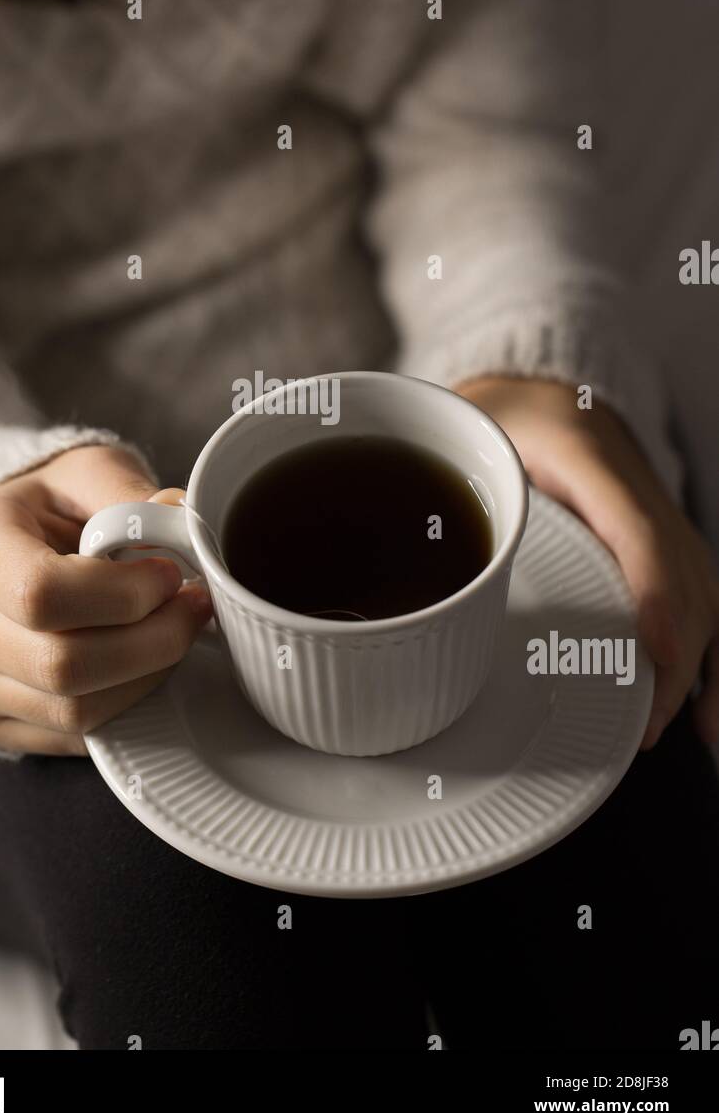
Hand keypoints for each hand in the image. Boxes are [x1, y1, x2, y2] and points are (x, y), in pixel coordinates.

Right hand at [0, 445, 211, 754]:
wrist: (1, 550)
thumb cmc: (50, 509)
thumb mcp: (86, 474)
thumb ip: (129, 494)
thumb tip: (179, 521)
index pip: (41, 593)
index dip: (123, 594)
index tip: (170, 574)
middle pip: (63, 665)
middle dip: (153, 642)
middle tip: (195, 608)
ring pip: (75, 712)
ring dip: (148, 677)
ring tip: (176, 632)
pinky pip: (74, 739)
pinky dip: (127, 707)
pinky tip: (146, 664)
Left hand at [455, 376, 718, 750]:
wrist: (532, 388)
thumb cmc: (495, 419)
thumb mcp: (468, 439)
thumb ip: (449, 489)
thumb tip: (422, 575)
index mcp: (585, 453)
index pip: (634, 527)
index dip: (654, 592)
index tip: (659, 651)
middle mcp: (633, 481)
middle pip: (682, 572)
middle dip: (677, 652)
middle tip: (648, 719)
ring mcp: (653, 507)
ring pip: (700, 585)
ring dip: (699, 659)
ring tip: (674, 724)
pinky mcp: (656, 532)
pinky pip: (694, 589)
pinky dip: (702, 645)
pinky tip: (701, 702)